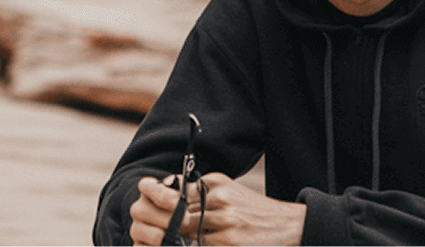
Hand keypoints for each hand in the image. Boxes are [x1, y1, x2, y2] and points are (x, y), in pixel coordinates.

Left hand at [129, 173, 306, 245]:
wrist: (287, 224)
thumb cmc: (251, 210)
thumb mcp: (227, 190)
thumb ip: (200, 191)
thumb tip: (168, 193)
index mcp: (216, 183)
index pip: (177, 190)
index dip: (154, 197)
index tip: (139, 199)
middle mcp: (219, 200)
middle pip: (175, 212)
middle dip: (152, 221)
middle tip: (137, 225)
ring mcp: (224, 223)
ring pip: (182, 232)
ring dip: (163, 237)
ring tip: (148, 238)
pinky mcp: (229, 242)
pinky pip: (197, 246)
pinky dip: (181, 246)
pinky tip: (173, 246)